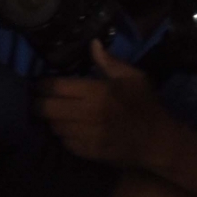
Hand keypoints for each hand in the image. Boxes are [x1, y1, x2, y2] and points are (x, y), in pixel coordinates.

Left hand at [34, 41, 169, 169]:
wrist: (159, 142)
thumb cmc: (146, 106)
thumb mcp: (134, 78)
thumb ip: (109, 62)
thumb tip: (92, 44)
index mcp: (97, 92)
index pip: (56, 87)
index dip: (42, 85)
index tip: (39, 84)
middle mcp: (87, 114)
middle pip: (47, 109)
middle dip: (38, 103)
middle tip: (38, 99)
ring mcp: (86, 136)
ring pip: (54, 127)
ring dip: (51, 119)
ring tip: (53, 113)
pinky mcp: (88, 153)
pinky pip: (65, 142)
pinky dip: (63, 135)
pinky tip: (69, 128)